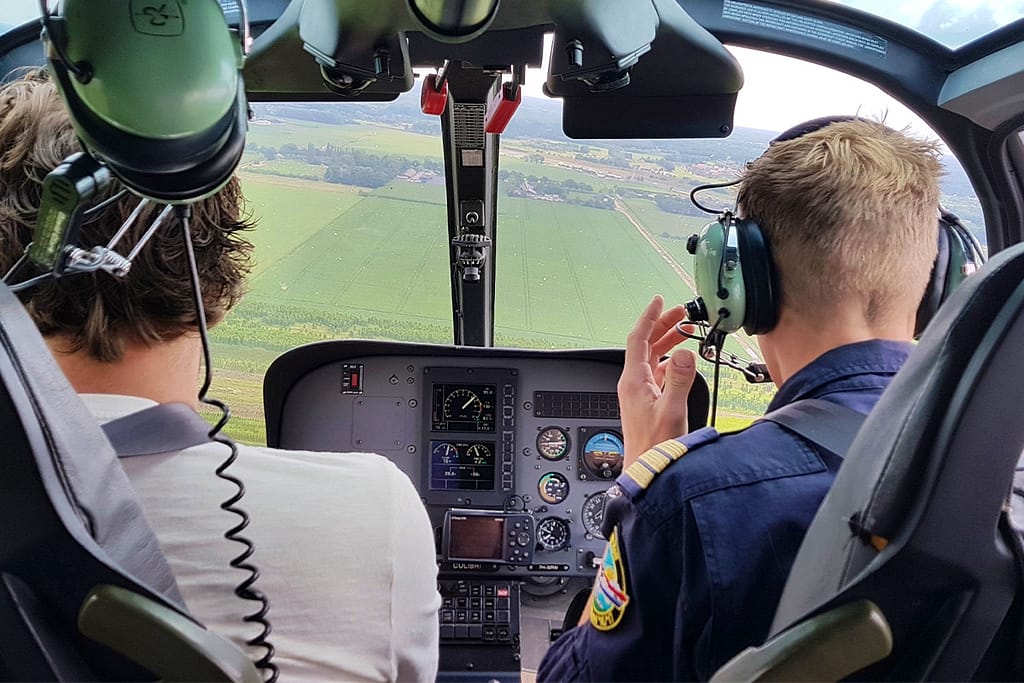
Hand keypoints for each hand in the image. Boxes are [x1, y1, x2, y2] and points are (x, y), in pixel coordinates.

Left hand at [618, 295, 697, 467]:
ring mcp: (639, 393)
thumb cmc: (654, 447)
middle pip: (646, 345)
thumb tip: (686, 353)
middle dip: (663, 326)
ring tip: (685, 331)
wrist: (647, 472)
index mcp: (633, 381)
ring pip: (652, 358)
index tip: (659, 301)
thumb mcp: (671, 410)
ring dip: (668, 342)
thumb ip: (680, 379)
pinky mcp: (647, 403)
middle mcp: (633, 384)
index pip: (638, 338)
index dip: (649, 317)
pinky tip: (683, 362)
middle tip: (682, 313)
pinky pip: (658, 373)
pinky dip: (671, 362)